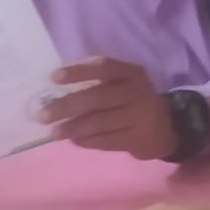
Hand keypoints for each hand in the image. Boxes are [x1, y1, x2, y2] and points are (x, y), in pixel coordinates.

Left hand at [40, 58, 177, 159]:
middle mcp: (137, 93)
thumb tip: (57, 91)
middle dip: (67, 107)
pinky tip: (74, 140)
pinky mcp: (137, 139)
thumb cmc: (134, 100)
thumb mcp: (125, 82)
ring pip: (99, 122)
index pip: (104, 67)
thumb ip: (99, 82)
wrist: (167, 127)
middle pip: (97, 98)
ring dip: (73, 128)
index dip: (79, 72)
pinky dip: (87, 141)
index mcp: (132, 73)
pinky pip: (106, 141)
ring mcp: (139, 118)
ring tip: (53, 132)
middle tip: (42, 115)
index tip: (54, 78)